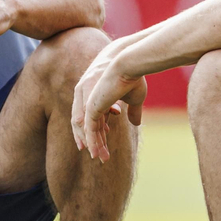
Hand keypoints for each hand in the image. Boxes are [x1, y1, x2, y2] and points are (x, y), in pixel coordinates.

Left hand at [71, 48, 146, 162]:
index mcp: (93, 91)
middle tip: (99, 156)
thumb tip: (136, 123)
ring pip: (86, 128)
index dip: (95, 131)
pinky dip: (92, 141)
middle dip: (92, 140)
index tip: (102, 143)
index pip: (90, 115)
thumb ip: (133, 111)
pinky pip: (88, 128)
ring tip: (102, 158)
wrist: (130, 62)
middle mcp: (85, 95)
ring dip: (94, 144)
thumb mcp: (134, 97)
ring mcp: (85, 100)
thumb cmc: (133, 74)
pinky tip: (95, 152)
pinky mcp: (90, 105)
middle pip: (84, 124)